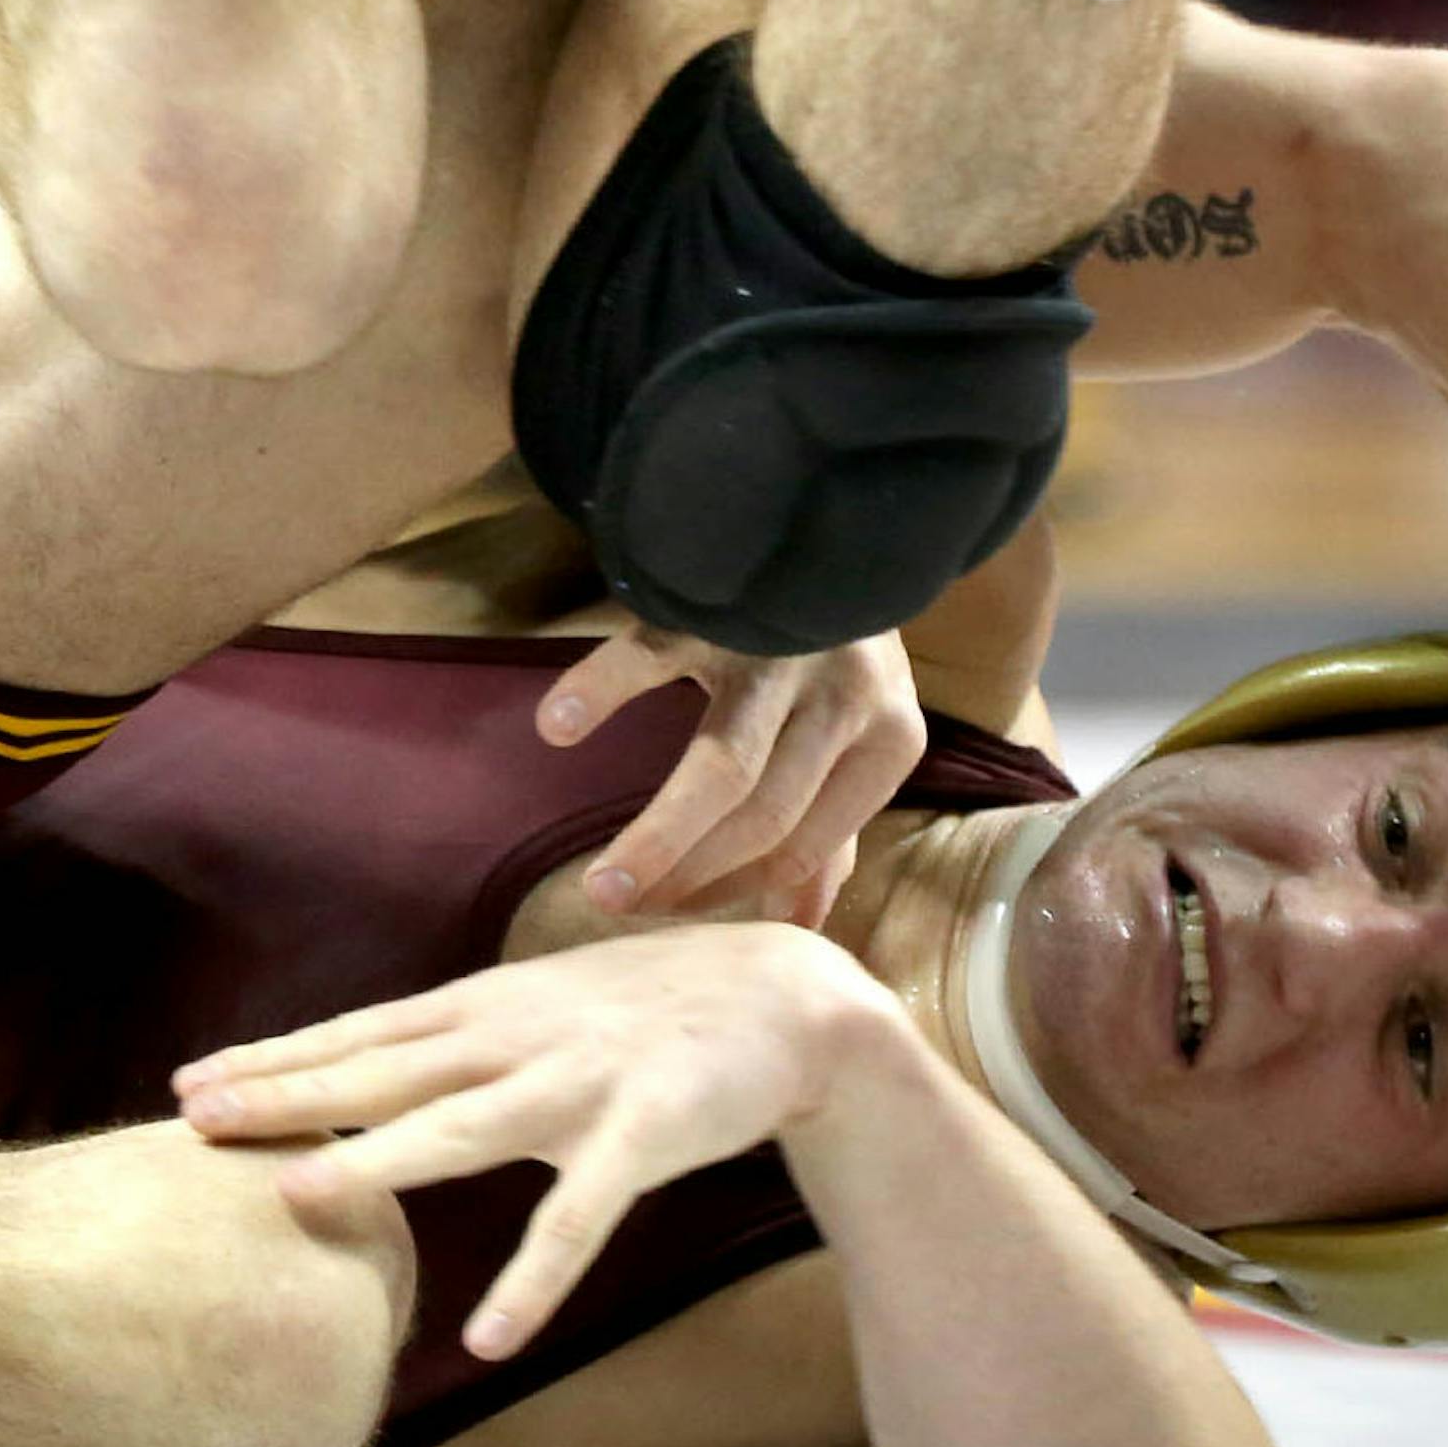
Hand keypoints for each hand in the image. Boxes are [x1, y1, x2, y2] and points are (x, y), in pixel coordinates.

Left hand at [173, 924, 893, 1356]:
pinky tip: (491, 1335)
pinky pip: (580, 1219)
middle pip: (386, 1070)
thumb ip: (475, 1033)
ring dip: (378, 1163)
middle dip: (288, 1093)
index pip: (368, 1030)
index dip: (281, 1055)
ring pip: (463, 1129)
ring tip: (297, 1197)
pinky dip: (535, 1277)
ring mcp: (581, 1082)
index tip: (193, 1080)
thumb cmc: (665, 1004)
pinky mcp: (645, 1133)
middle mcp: (523, 1035)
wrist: (794, 1001)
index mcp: (496, 1005)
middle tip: (194, 1117)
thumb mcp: (554, 1000)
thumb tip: (386, 1061)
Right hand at [534, 620, 924, 925]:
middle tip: (621, 913)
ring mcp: (779, 648)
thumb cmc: (835, 654)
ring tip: (600, 885)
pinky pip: (651, 652)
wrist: (833, 521)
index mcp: (889, 740)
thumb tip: (801, 925)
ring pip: (723, 762)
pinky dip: (602, 689)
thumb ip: (830, 826)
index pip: (808, 843)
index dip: (738, 891)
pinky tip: (558, 726)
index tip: (672, 916)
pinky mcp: (717, 603)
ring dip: (660, 834)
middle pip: (766, 811)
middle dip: (690, 876)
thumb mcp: (857, 736)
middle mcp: (846, 696)